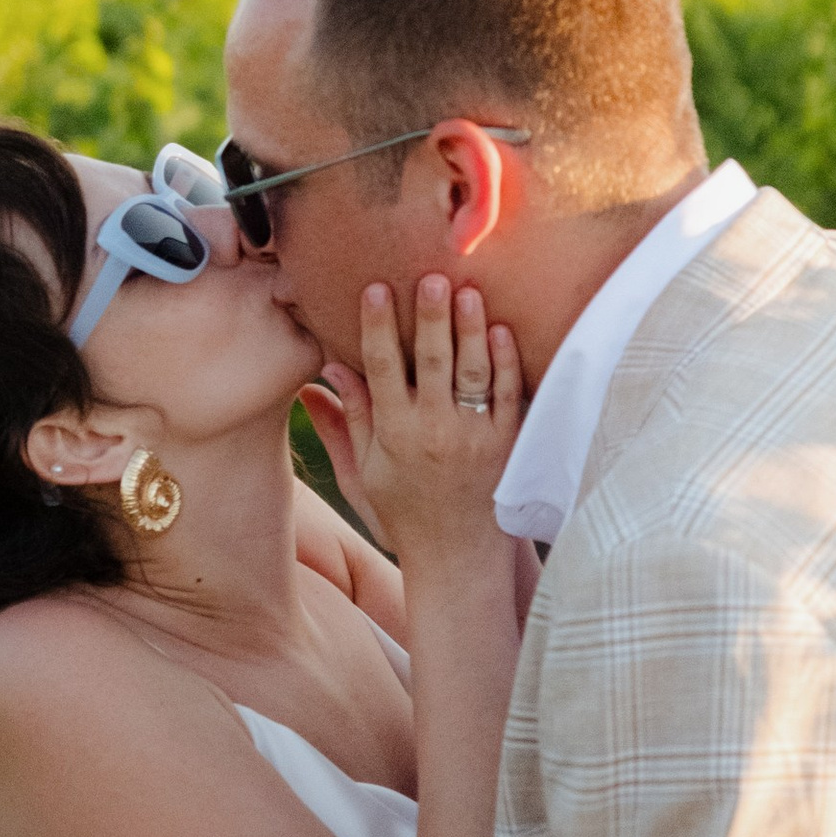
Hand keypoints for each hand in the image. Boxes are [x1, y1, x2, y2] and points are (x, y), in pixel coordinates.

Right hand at [314, 275, 522, 575]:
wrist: (456, 559)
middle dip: (431, 317)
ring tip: (469, 290)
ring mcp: (475, 438)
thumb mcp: (363, 472)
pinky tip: (502, 331)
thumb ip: (346, 420)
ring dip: (471, 330)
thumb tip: (325, 371)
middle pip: (432, 363)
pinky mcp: (508, 446)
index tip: (376, 287)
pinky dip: (507, 362)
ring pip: (474, 373)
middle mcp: (434, 432)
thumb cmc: (403, 514)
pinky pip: (510, 397)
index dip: (377, 327)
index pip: (382, 369)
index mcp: (394, 435)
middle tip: (431, 278)